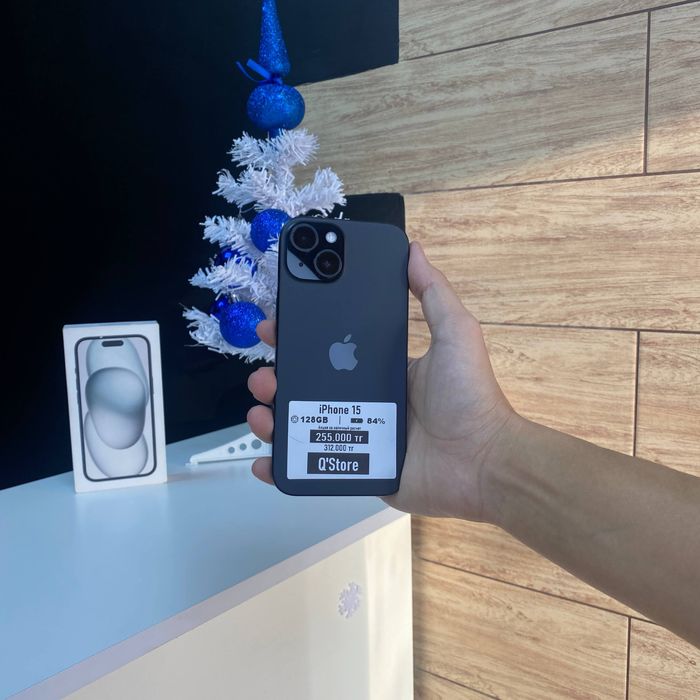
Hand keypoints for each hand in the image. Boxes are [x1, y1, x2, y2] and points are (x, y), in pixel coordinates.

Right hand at [247, 241, 517, 521]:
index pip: (331, 348)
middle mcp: (364, 400)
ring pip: (301, 424)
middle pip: (308, 385)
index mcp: (381, 369)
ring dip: (272, 416)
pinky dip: (282, 465)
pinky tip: (265, 460)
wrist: (482, 464)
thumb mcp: (455, 334)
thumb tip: (413, 249)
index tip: (276, 325)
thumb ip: (434, 293)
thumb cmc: (468, 396)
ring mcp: (357, 437)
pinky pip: (309, 467)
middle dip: (277, 376)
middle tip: (265, 373)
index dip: (301, 337)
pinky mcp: (354, 470)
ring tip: (261, 410)